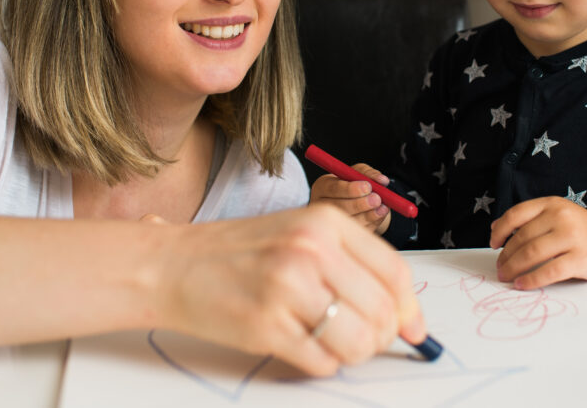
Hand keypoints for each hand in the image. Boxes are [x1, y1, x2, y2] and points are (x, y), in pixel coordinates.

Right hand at [156, 205, 424, 375]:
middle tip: (357, 339)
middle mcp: (311, 249)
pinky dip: (320, 363)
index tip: (414, 331)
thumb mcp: (299, 236)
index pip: (394, 273)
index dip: (409, 309)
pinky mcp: (266, 325)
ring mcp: (287, 287)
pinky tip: (299, 344)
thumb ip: (350, 266)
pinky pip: (322, 362)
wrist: (171, 265)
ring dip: (351, 353)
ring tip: (327, 341)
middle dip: (379, 337)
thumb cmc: (239, 253)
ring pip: (357, 341)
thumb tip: (404, 315)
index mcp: (325, 222)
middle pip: (381, 312)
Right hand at [309, 163, 391, 234]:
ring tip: (382, 208)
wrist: (356, 201)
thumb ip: (369, 173)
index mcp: (323, 186)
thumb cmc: (354, 183)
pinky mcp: (342, 234)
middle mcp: (322, 205)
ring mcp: (330, 222)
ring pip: (348, 221)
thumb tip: (382, 180)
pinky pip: (357, 231)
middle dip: (359, 204)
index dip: (350, 189)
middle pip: (338, 207)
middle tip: (376, 199)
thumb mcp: (359, 173)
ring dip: (368, 215)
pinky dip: (371, 223)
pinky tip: (380, 215)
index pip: (333, 188)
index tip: (368, 187)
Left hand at [489, 196, 586, 289]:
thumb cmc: (582, 232)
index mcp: (552, 204)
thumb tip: (495, 229)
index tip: (493, 244)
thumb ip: (531, 219)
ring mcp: (571, 237)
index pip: (516, 214)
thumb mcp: (558, 215)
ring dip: (513, 268)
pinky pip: (549, 271)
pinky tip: (522, 285)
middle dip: (505, 256)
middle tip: (499, 269)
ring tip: (506, 277)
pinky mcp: (580, 258)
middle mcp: (561, 217)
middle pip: (522, 238)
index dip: (500, 230)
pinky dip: (531, 280)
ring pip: (531, 254)